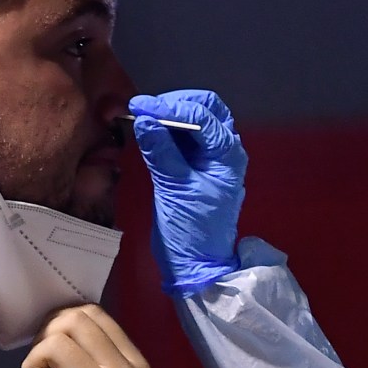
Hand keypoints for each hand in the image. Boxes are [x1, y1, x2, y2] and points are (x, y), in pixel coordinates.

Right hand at [129, 90, 248, 293]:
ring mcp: (210, 158)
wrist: (195, 263)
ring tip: (143, 118)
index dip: (170, 107)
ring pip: (196, 121)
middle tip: (145, 109)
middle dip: (175, 104)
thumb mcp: (175, 189)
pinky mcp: (195, 167)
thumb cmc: (192, 229)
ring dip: (170, 115)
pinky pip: (184, 139)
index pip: (203, 117)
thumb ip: (161, 153)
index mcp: (228, 155)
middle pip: (206, 109)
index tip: (139, 107)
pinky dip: (167, 131)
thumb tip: (143, 120)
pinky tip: (148, 132)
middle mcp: (224, 151)